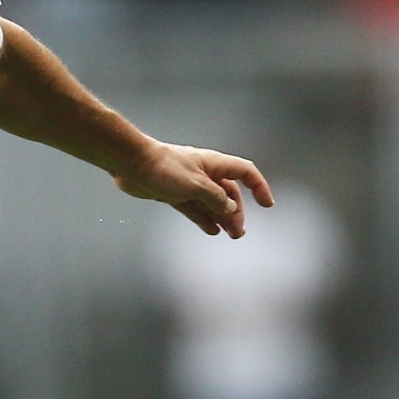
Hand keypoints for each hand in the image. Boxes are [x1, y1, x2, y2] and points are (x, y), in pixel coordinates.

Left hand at [112, 142, 274, 237]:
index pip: (245, 172)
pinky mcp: (174, 194)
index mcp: (214, 164)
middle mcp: (204, 173)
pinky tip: (212, 230)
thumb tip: (231, 209)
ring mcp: (189, 184)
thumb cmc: (163, 168)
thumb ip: (215, 198)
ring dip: (222, 218)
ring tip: (230, 235)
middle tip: (238, 233)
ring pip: (212, 203)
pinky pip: (195, 208)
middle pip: (229, 193)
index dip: (259, 187)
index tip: (267, 205)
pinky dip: (204, 219)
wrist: (131, 165)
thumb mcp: (195, 185)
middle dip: (237, 212)